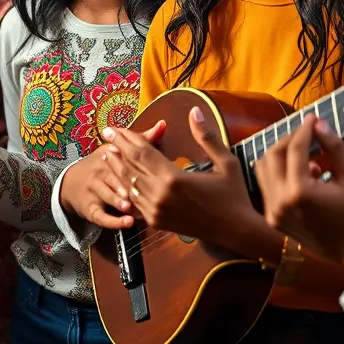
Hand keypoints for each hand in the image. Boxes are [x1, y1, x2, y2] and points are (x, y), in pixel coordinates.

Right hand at [59, 121, 165, 226]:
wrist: (71, 182)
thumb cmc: (103, 164)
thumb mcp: (118, 150)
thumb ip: (143, 139)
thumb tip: (163, 124)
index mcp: (109, 156)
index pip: (121, 157)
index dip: (132, 162)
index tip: (146, 168)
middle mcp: (100, 171)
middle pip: (113, 177)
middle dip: (124, 183)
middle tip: (138, 191)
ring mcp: (94, 190)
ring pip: (107, 196)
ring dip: (118, 201)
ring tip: (130, 206)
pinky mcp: (91, 208)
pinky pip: (101, 216)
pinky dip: (114, 220)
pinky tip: (127, 222)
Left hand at [107, 106, 260, 253]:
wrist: (238, 232)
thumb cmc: (234, 195)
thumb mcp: (225, 162)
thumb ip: (206, 136)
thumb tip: (195, 111)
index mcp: (174, 178)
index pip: (142, 152)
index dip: (127, 138)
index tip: (114, 127)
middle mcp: (160, 195)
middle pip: (131, 166)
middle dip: (117, 148)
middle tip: (106, 134)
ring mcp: (156, 211)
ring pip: (129, 184)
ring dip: (117, 167)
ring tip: (107, 153)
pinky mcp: (157, 222)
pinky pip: (135, 202)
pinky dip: (125, 188)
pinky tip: (120, 179)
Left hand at [256, 115, 343, 276]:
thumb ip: (334, 148)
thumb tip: (319, 123)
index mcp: (300, 192)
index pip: (295, 150)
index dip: (304, 130)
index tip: (313, 118)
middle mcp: (280, 202)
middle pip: (273, 155)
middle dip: (289, 139)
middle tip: (307, 133)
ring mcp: (273, 212)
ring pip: (264, 169)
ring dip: (280, 155)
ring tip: (304, 152)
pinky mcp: (273, 219)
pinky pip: (267, 186)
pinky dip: (279, 174)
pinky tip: (304, 174)